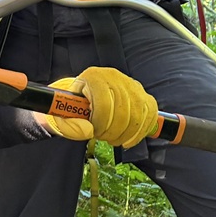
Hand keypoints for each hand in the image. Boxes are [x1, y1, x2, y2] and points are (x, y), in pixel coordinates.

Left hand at [40, 67, 157, 148]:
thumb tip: (88, 131)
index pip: (104, 103)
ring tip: (114, 139)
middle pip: (122, 110)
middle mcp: (115, 76)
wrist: (88, 95)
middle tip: (104, 138)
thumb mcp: (65, 114)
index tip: (94, 132)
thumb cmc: (76, 106)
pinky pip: (150, 115)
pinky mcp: (144, 95)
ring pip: (138, 115)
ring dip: (127, 134)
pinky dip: (140, 132)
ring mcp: (132, 85)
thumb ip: (70, 125)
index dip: (100, 123)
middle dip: (113, 132)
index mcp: (94, 76)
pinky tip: (129, 139)